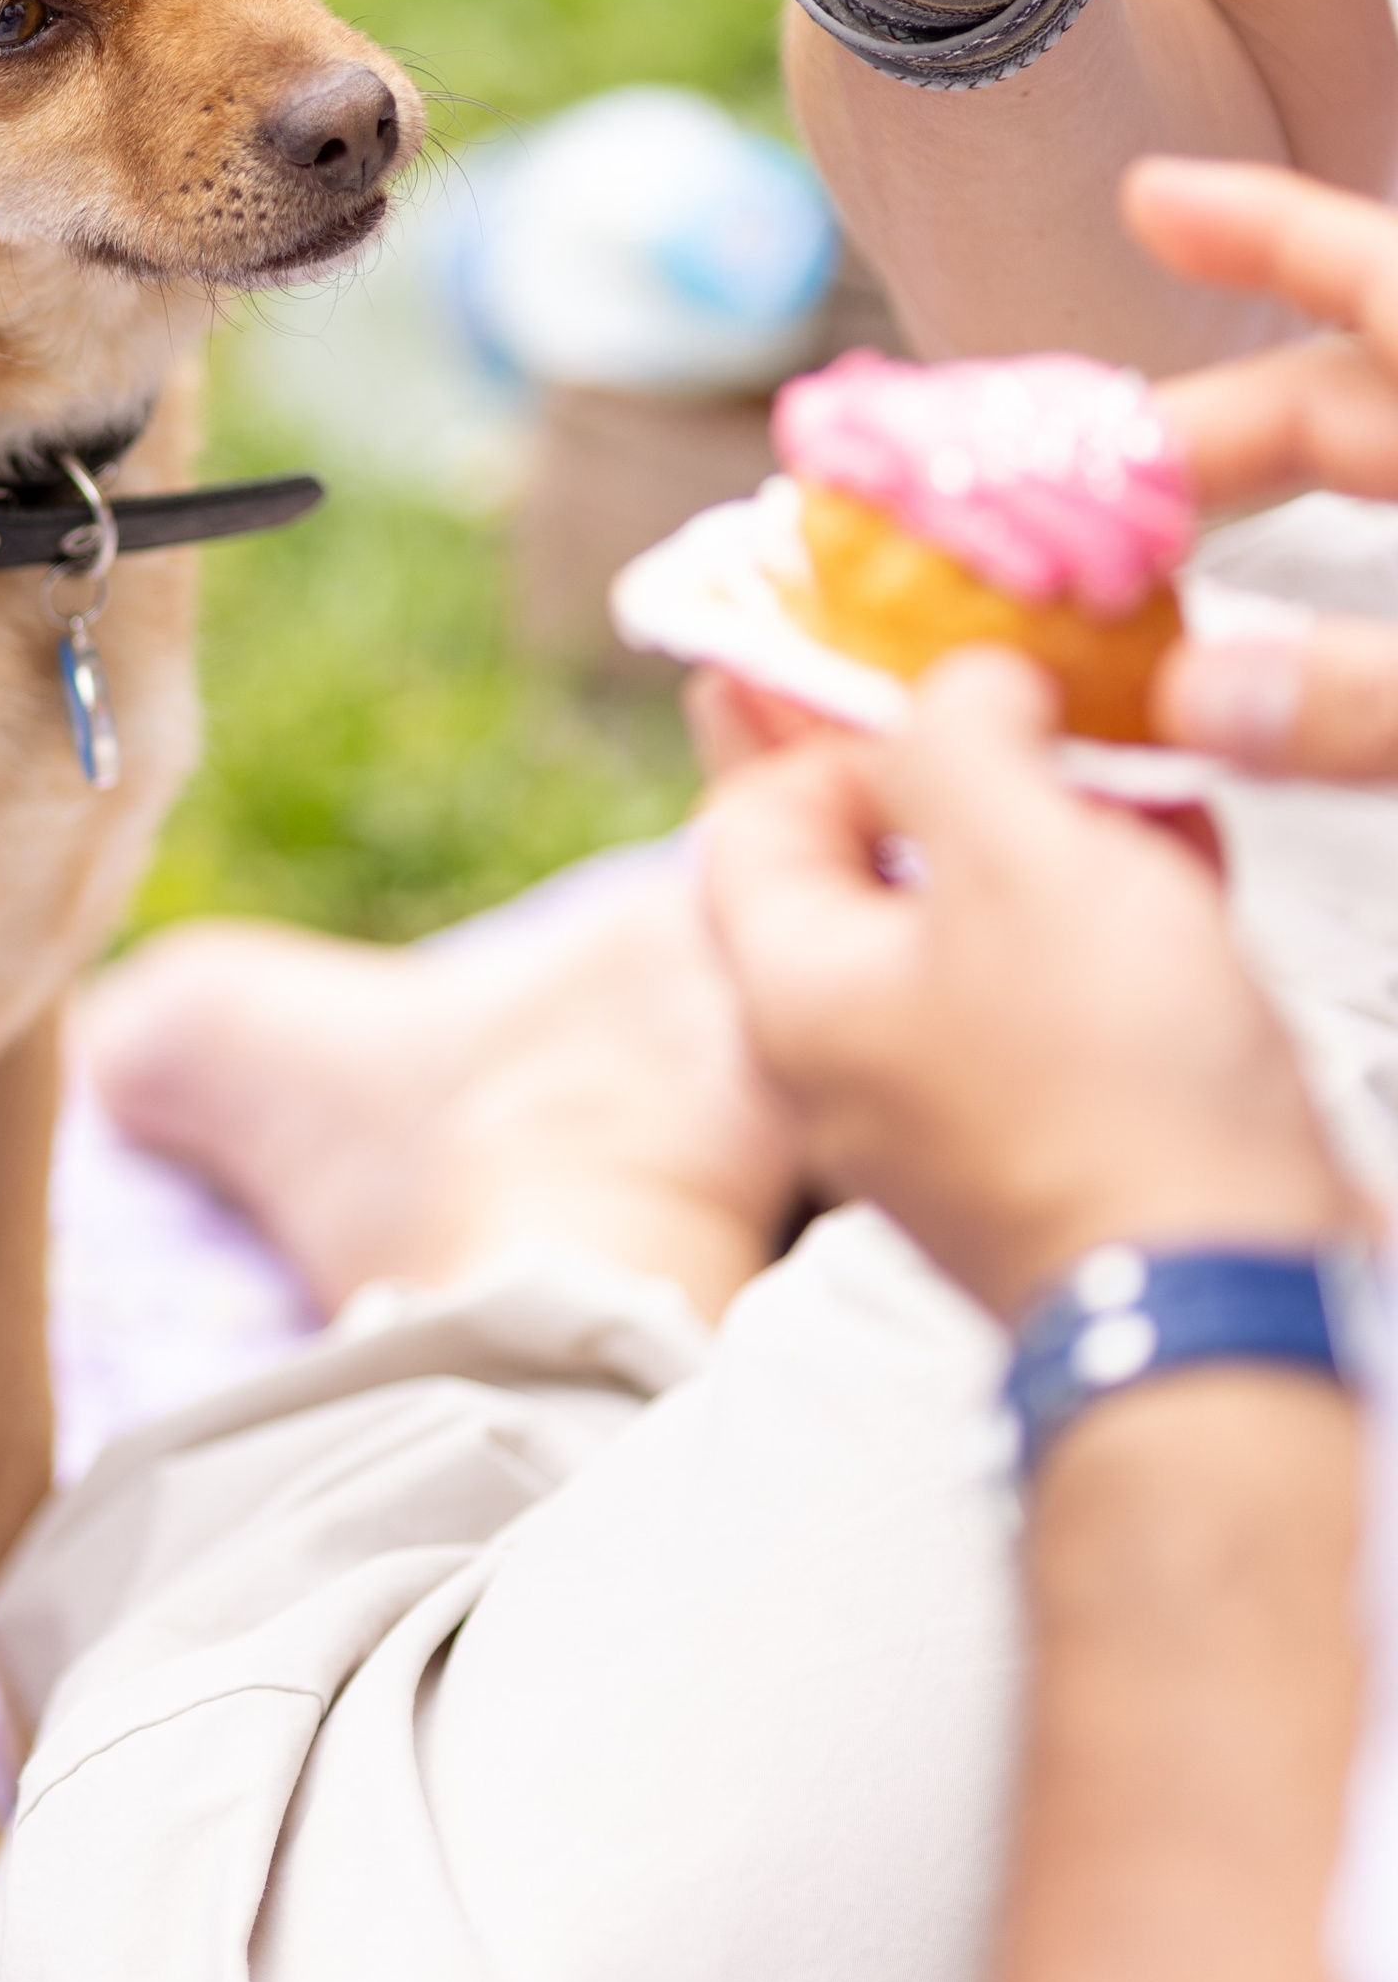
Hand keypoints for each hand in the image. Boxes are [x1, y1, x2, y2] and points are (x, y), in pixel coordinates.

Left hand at [698, 649, 1358, 1319]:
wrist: (1232, 1302)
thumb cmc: (1113, 1095)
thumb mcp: (1018, 854)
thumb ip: (958, 739)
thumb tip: (956, 688)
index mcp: (796, 989)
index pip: (749, 817)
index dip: (828, 727)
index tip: (924, 679)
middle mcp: (850, 1058)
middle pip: (868, 868)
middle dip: (956, 771)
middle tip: (1029, 699)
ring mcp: (951, 1108)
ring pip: (975, 927)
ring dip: (1049, 834)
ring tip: (1127, 765)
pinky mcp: (1054, 1138)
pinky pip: (1054, 999)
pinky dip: (1107, 919)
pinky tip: (1181, 862)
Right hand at [1134, 157, 1397, 778]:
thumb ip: (1378, 697)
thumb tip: (1196, 698)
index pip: (1379, 276)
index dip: (1263, 232)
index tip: (1150, 203)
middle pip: (1343, 409)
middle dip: (1191, 447)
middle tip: (1061, 500)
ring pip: (1371, 498)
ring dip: (1243, 548)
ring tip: (1125, 585)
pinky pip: (1391, 624)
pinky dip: (1316, 651)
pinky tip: (1240, 685)